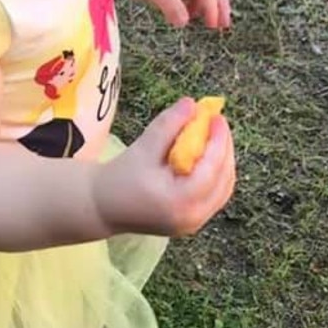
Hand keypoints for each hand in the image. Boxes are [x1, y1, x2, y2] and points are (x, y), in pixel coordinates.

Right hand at [94, 98, 235, 237]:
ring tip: (215, 136)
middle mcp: (193, 217)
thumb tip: (191, 104)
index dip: (219, 141)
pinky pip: (214, 197)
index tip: (216, 116)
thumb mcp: (143, 147)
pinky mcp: (191, 222)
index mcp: (180, 201)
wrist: (102, 207)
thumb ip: (168, 125)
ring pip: (222, 190)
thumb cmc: (120, 177)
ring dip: (223, 162)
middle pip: (223, 181)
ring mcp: (194, 224)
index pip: (212, 169)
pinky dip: (215, 175)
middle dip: (224, 149)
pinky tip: (207, 156)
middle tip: (217, 123)